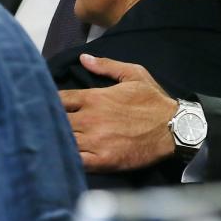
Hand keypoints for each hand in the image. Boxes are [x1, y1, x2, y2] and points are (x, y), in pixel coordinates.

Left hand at [58, 54, 177, 171]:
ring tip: (52, 141)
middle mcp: (90, 118)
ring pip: (63, 141)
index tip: (47, 105)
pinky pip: (76, 161)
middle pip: (56, 120)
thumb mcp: (134, 74)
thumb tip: (83, 58)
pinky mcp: (103, 161)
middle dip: (50, 122)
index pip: (59, 99)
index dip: (50, 102)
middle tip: (46, 125)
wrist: (175, 128)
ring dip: (56, 140)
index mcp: (94, 98)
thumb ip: (106, 65)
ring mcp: (95, 141)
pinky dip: (67, 159)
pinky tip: (64, 158)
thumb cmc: (154, 101)